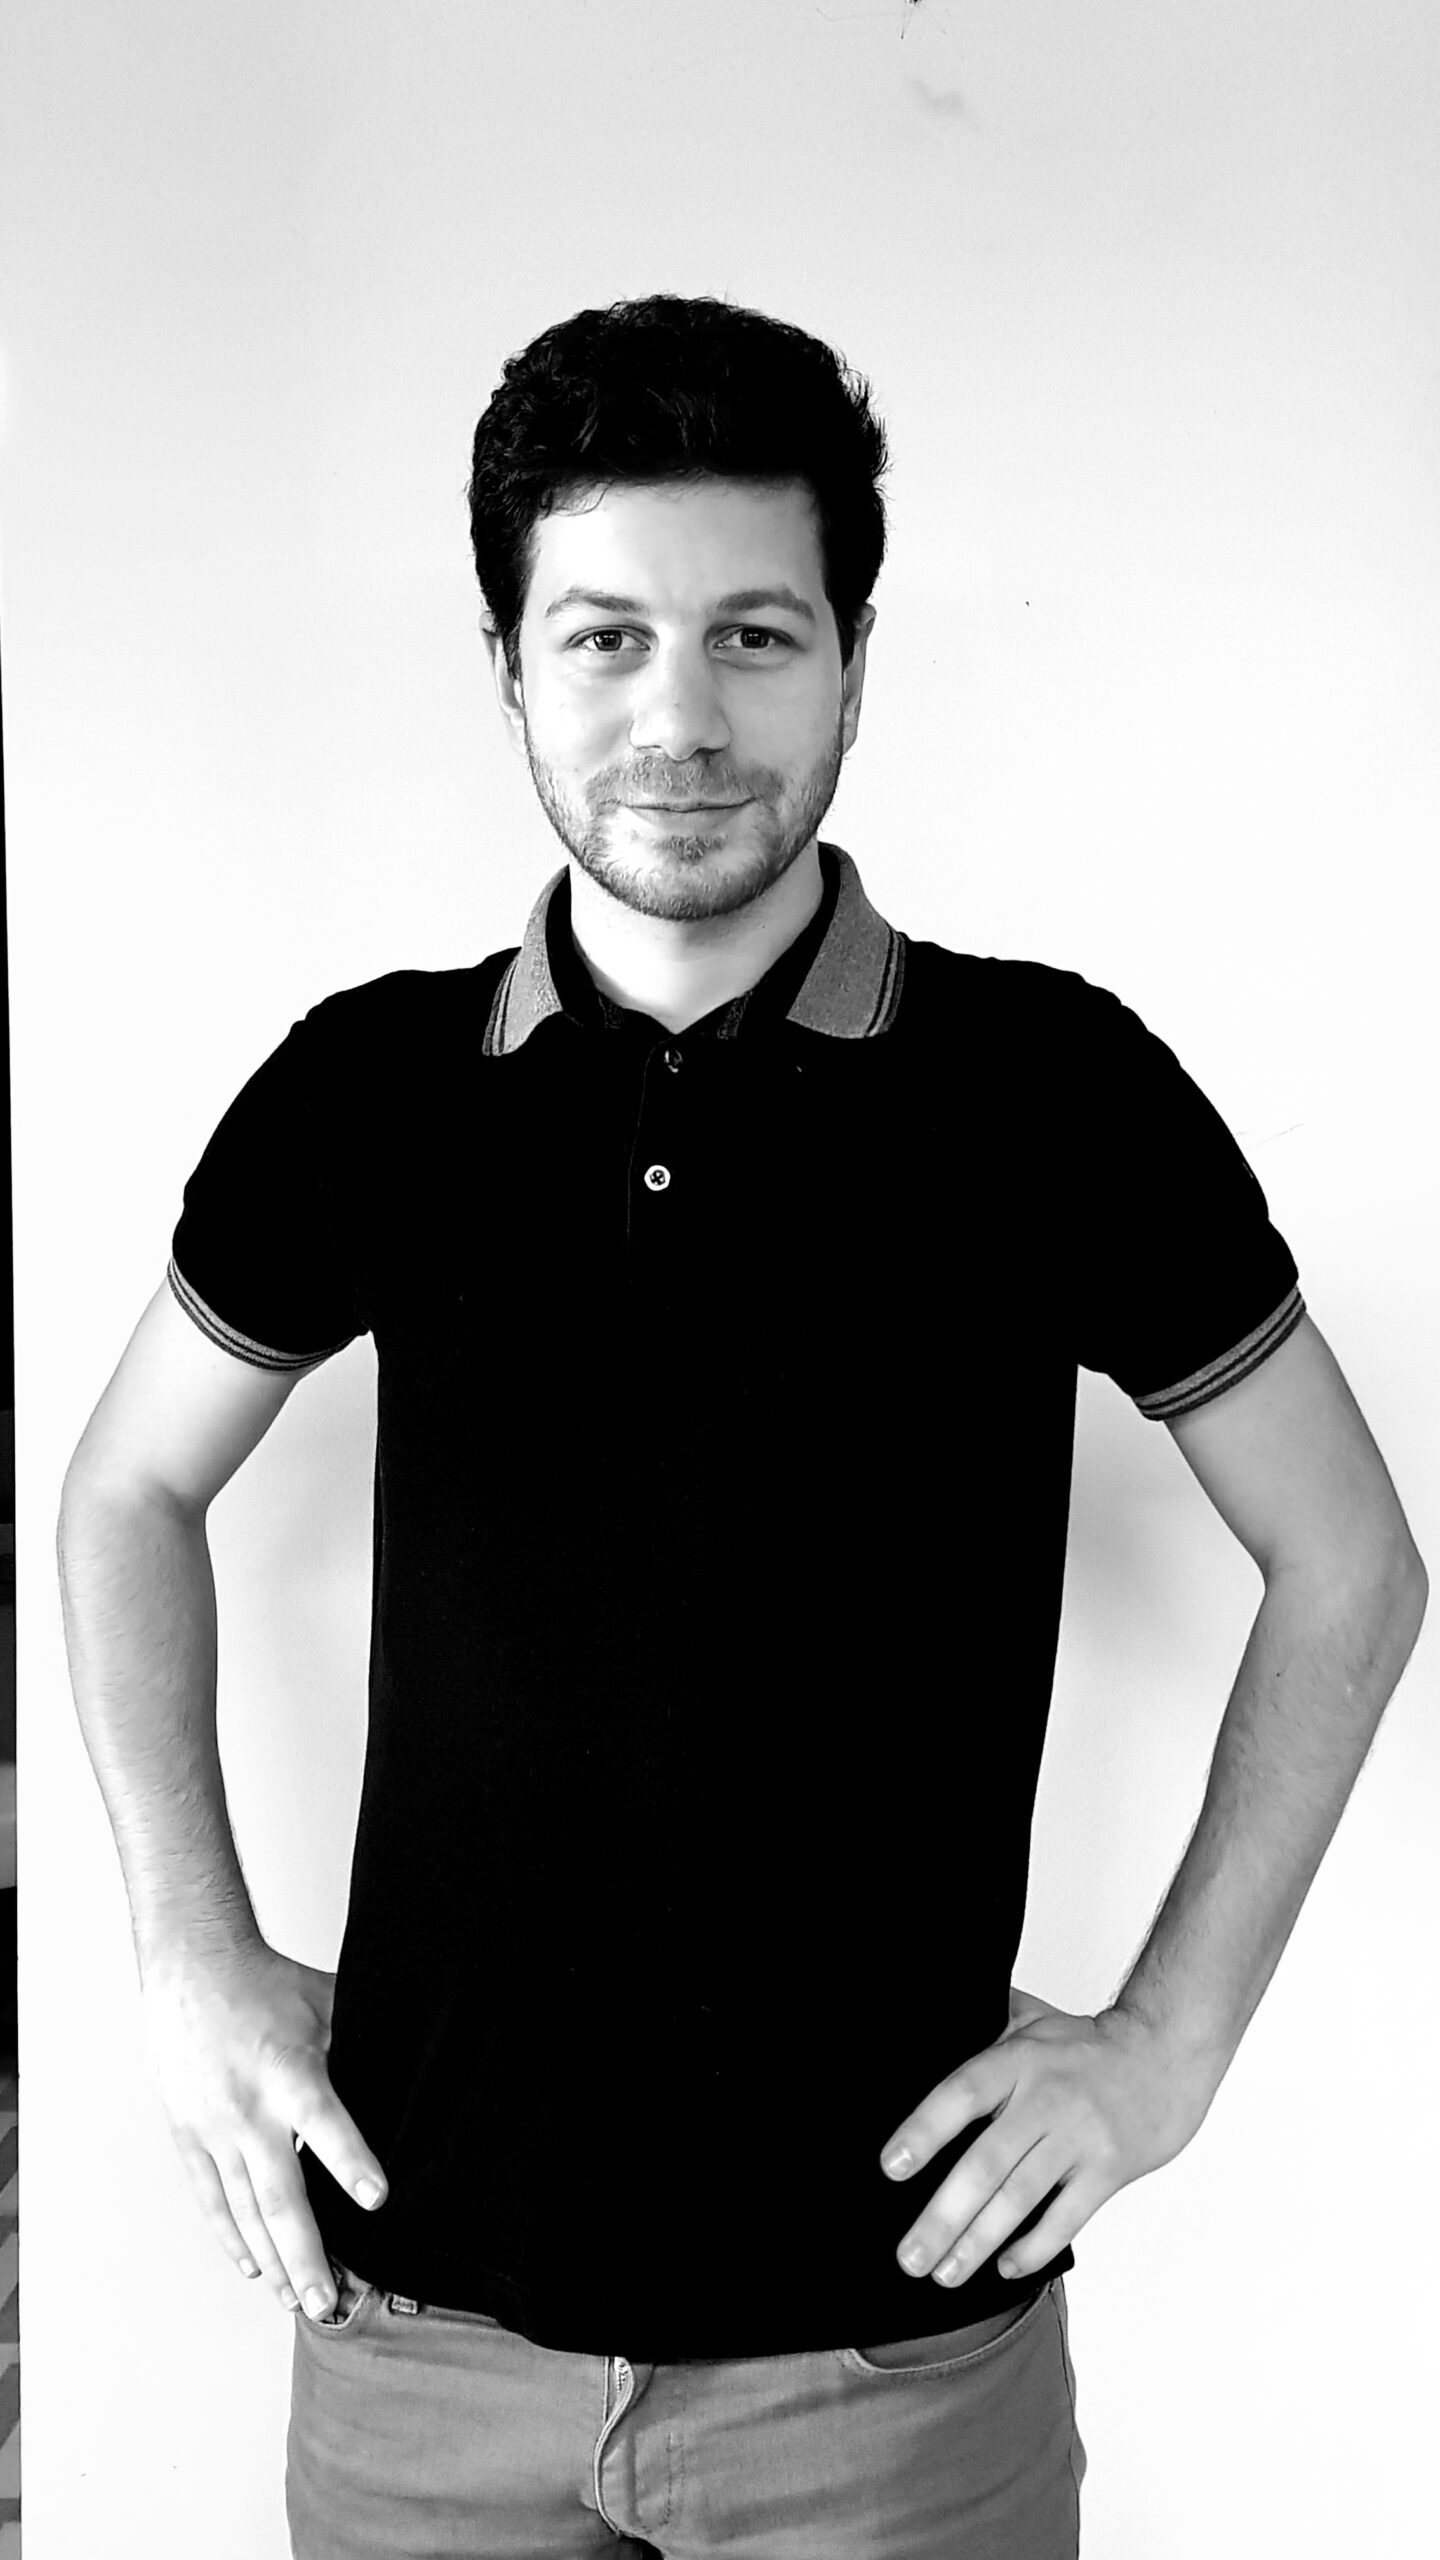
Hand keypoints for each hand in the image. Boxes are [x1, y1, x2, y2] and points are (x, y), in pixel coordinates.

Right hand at [141, 1940, 386, 2318]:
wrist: (191, 1971)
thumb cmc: (270, 1985)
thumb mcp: (328, 2003)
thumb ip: (363, 2047)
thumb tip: (424, 2065)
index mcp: (289, 2071)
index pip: (324, 2122)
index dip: (350, 2160)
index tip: (376, 2199)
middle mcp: (249, 2110)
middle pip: (279, 2194)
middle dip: (306, 2253)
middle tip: (330, 2301)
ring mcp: (214, 2129)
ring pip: (245, 2210)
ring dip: (273, 2261)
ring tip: (299, 2303)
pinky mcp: (190, 2137)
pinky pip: (213, 2199)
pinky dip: (233, 2238)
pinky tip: (255, 2269)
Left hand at [878, 1986, 1213, 2291]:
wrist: (1164, 2057)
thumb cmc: (1084, 2046)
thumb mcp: (1030, 2020)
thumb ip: (981, 2023)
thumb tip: (924, 2017)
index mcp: (1019, 2060)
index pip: (963, 2093)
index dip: (925, 2129)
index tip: (891, 2167)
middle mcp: (1047, 2098)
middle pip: (986, 2164)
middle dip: (943, 2217)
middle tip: (908, 2257)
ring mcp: (1081, 2137)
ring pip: (1021, 2198)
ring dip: (978, 2242)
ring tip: (944, 2274)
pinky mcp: (1109, 2170)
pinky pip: (1066, 2218)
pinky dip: (1033, 2247)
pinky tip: (1005, 2266)